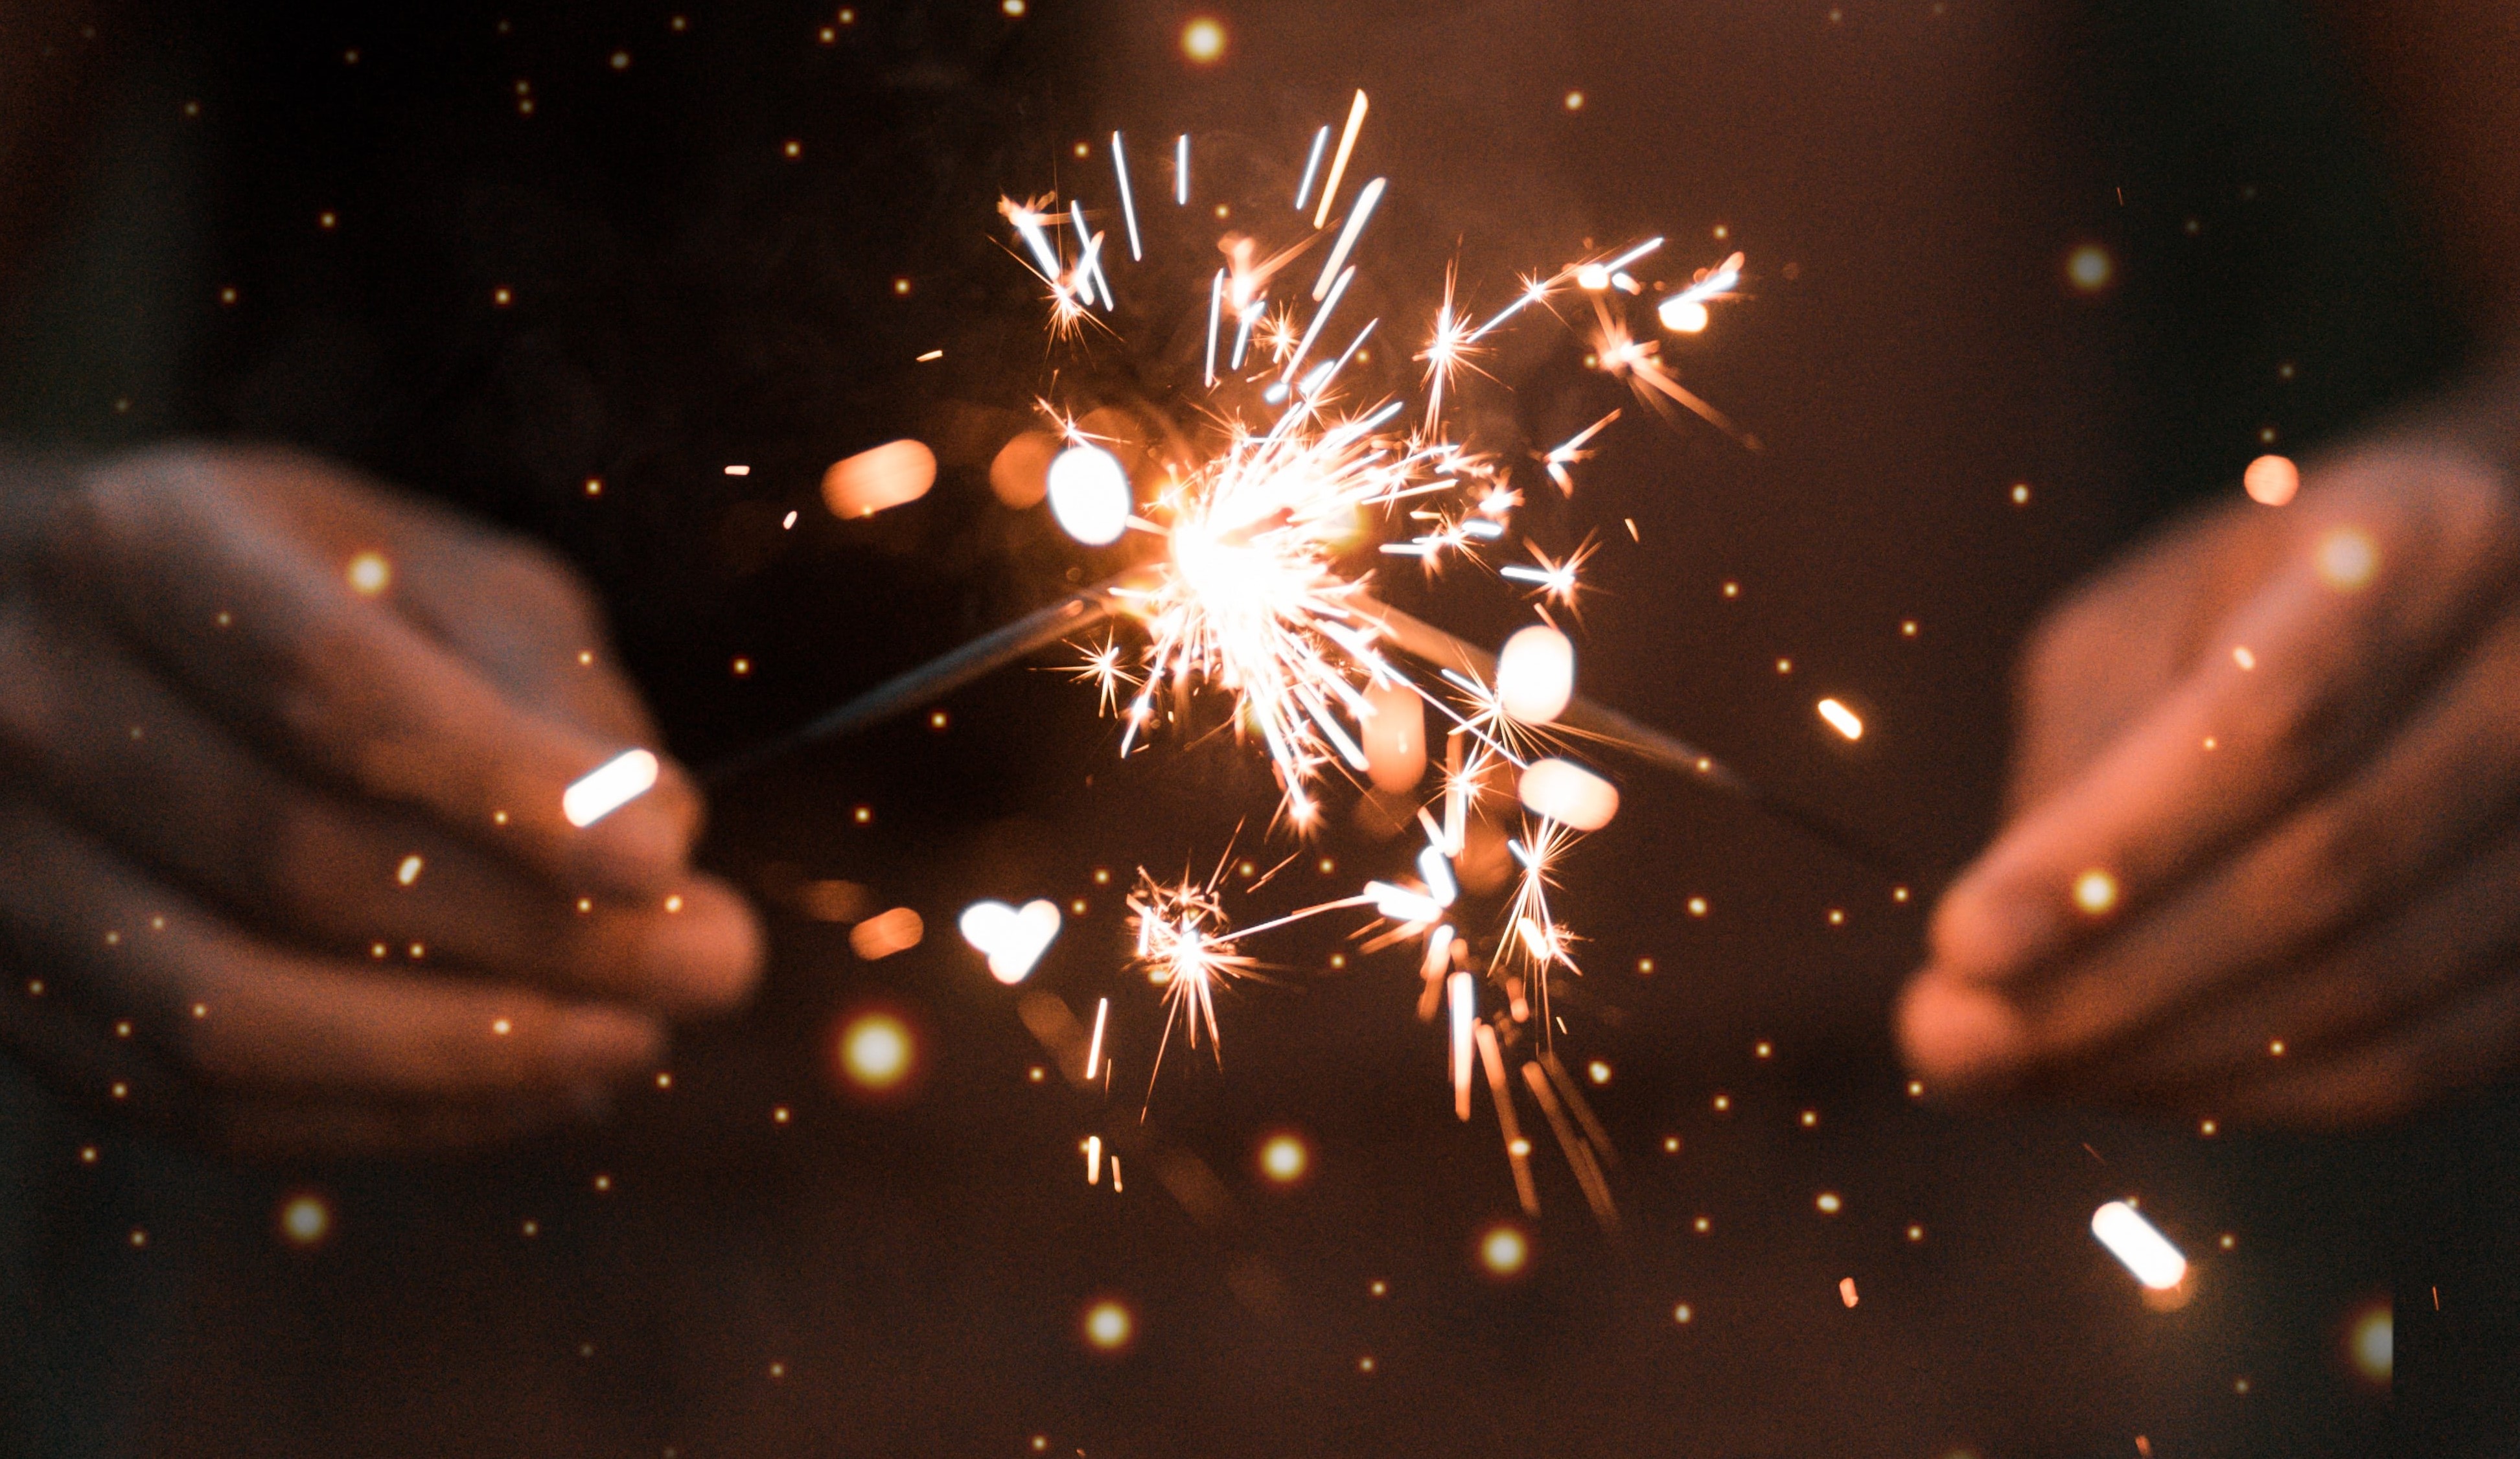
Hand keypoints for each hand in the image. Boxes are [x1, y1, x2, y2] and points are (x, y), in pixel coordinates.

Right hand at [0, 444, 761, 1154]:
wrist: (57, 643)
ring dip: (466, 1055)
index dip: (506, 789)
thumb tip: (662, 839)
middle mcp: (36, 705)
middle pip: (300, 861)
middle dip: (538, 936)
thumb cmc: (303, 596)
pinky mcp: (16, 1000)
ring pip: (234, 1012)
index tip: (665, 861)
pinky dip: (387, 1117)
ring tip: (637, 1043)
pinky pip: (200, 1104)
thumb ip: (549, 684)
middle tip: (718, 968)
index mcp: (145, 551)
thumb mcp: (435, 573)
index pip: (330, 689)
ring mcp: (1, 866)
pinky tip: (536, 1089)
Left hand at [1899, 418, 2519, 1125]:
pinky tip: (2133, 1082)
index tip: (1961, 945)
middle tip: (1947, 1044)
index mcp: (2421, 549)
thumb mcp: (2143, 623)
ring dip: (2168, 1054)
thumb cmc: (2258, 608)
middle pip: (2323, 873)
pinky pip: (2420, 1061)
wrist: (2469, 612)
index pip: (2269, 728)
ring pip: (2373, 987)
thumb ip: (2080, 762)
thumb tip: (1988, 972)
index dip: (2113, 853)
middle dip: (2111, 983)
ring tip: (2011, 1067)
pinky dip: (2260, 1092)